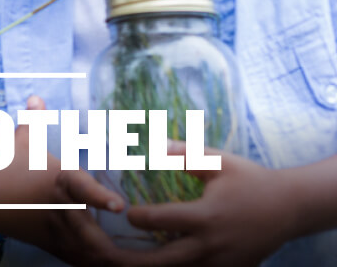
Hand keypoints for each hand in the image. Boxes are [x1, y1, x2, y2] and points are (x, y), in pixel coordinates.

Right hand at [3, 96, 133, 265]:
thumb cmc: (1, 165)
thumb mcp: (19, 141)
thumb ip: (33, 120)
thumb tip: (37, 96)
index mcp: (59, 179)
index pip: (82, 188)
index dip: (101, 197)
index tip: (120, 206)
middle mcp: (59, 206)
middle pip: (90, 229)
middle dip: (113, 246)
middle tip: (146, 259)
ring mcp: (52, 228)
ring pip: (84, 249)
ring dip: (105, 259)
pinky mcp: (47, 242)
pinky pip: (73, 257)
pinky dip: (89, 262)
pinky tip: (106, 266)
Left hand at [110, 142, 298, 265]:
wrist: (291, 208)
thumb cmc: (251, 180)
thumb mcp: (220, 162)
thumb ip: (185, 154)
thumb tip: (151, 143)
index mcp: (207, 216)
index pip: (158, 221)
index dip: (136, 217)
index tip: (127, 211)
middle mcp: (211, 245)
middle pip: (159, 261)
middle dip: (128, 257)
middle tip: (105, 248)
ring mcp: (220, 264)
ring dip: (148, 266)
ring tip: (124, 258)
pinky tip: (155, 260)